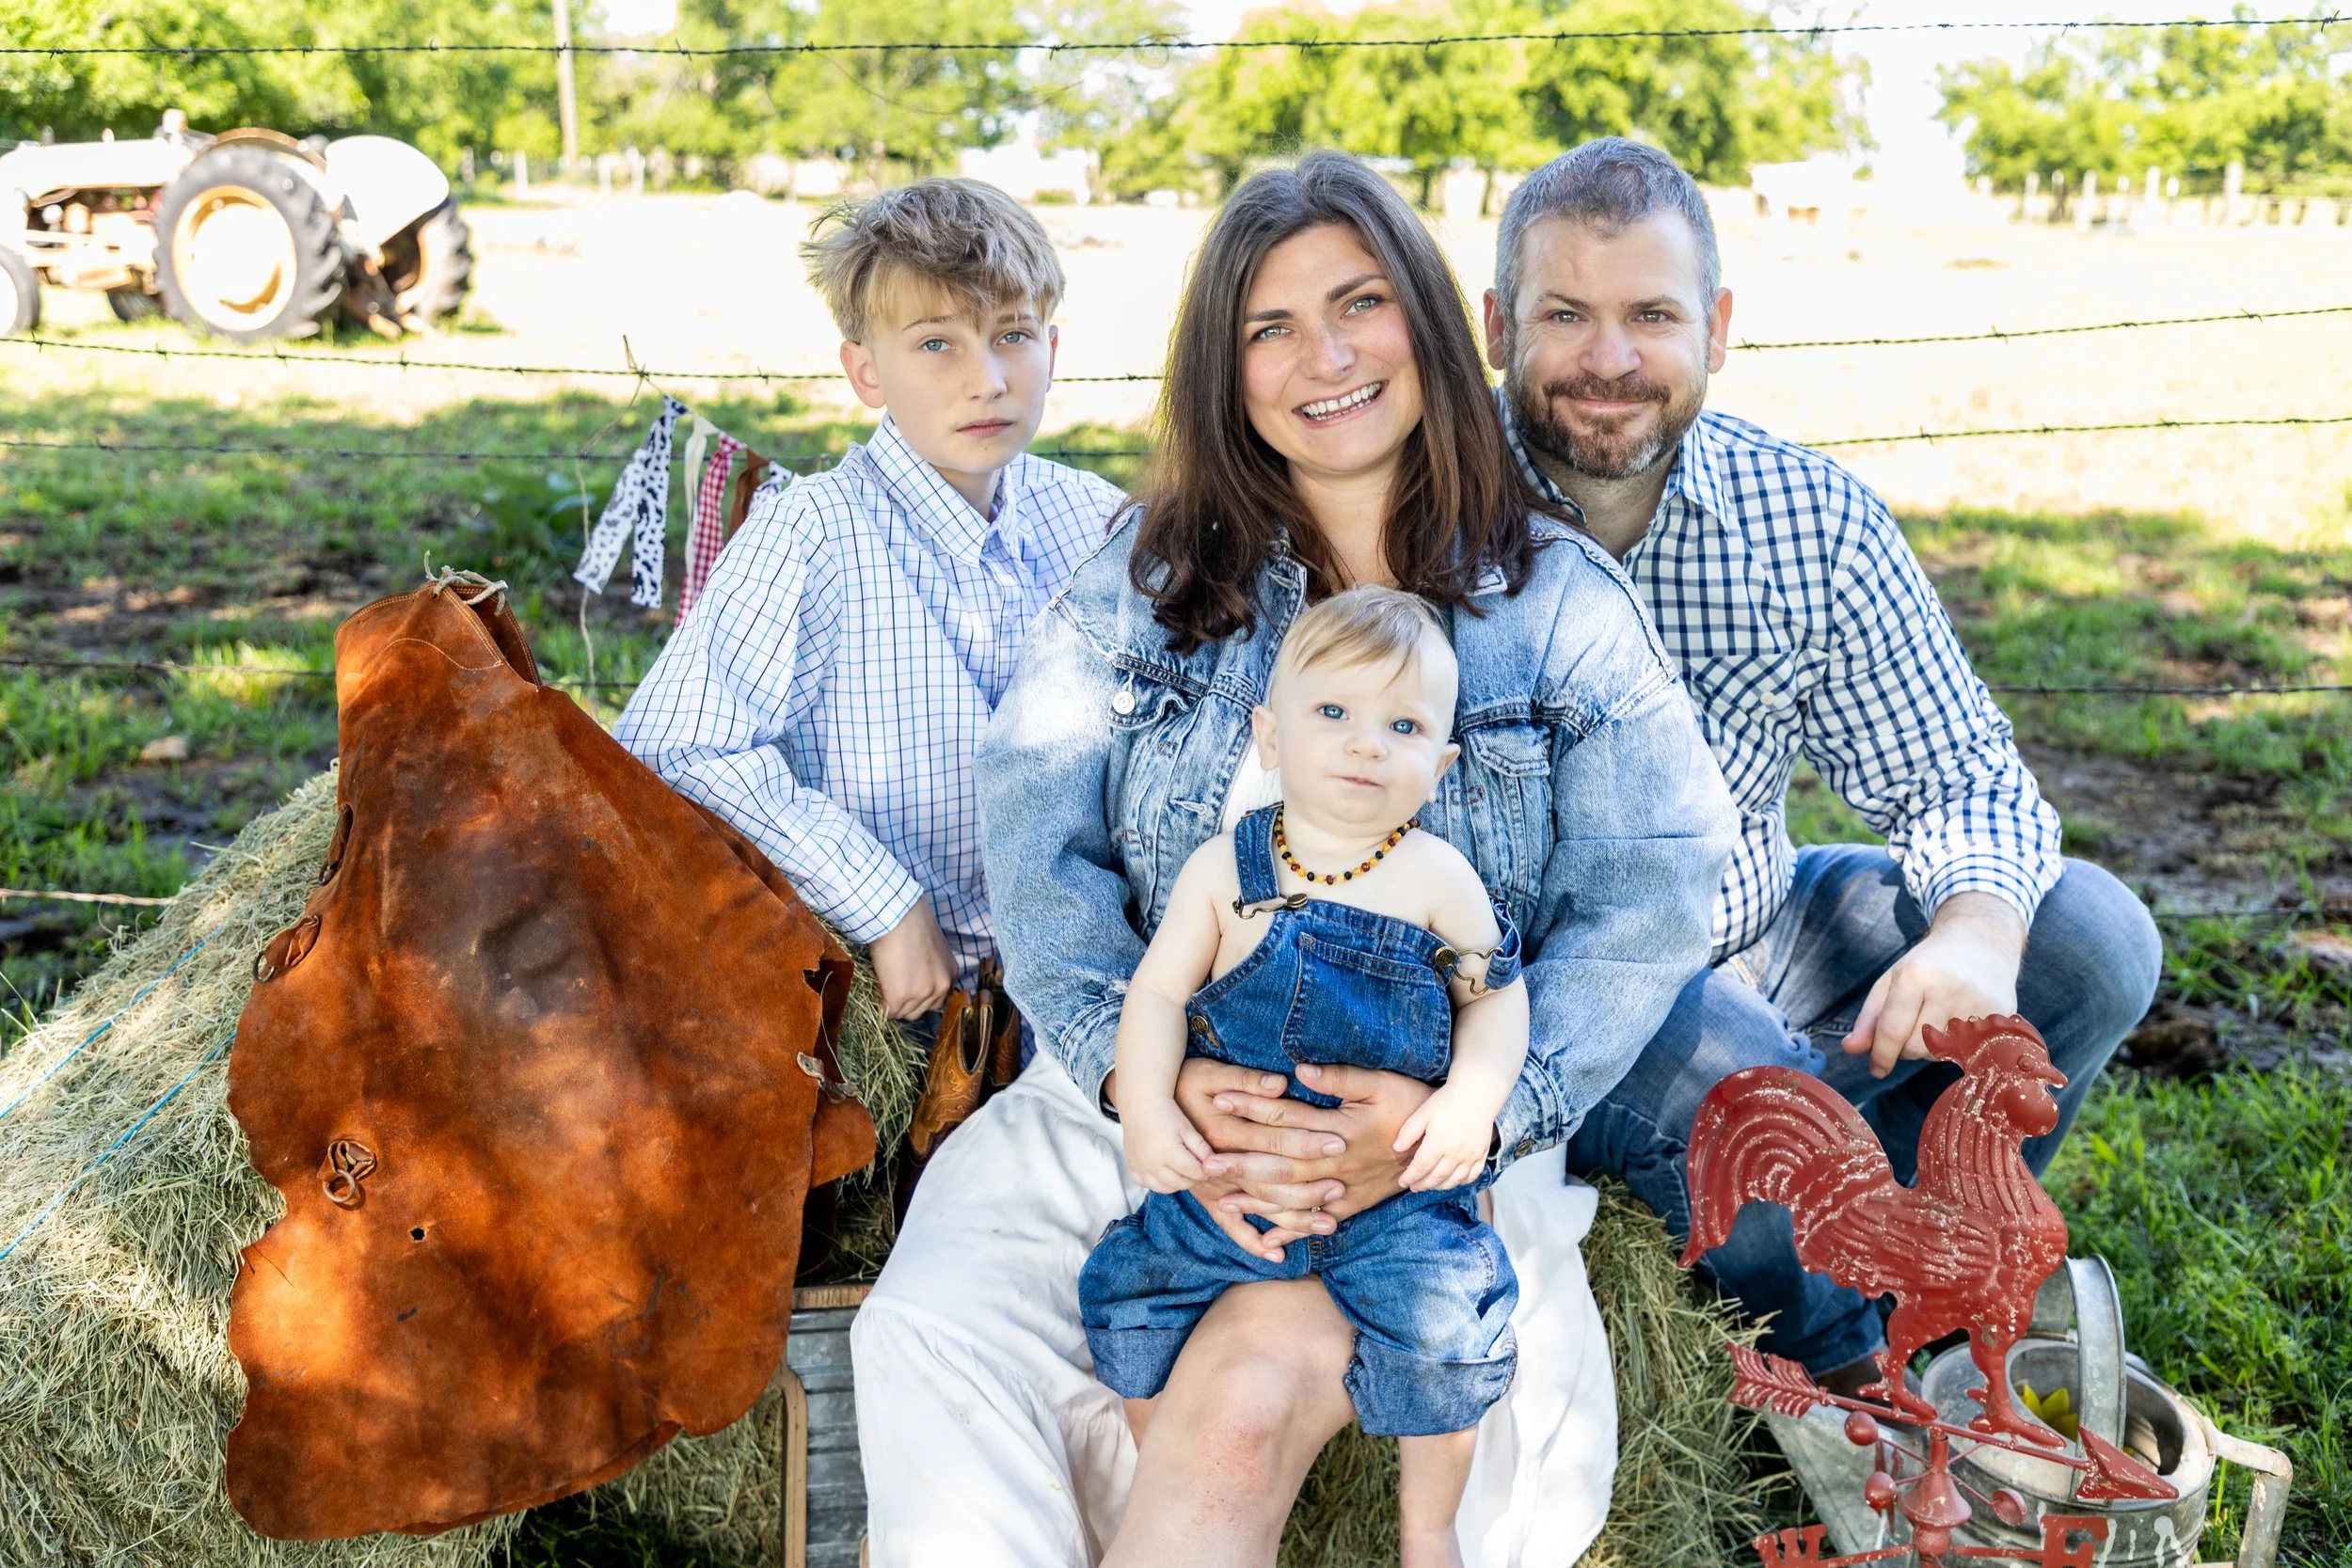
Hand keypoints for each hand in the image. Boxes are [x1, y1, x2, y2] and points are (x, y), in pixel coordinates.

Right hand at [870, 898, 954, 1020]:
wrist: (896, 916)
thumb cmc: (910, 920)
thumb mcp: (931, 945)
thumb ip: (929, 964)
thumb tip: (913, 972)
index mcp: (950, 973)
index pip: (935, 1000)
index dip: (917, 995)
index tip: (904, 985)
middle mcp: (941, 987)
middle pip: (921, 1011)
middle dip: (906, 1003)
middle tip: (891, 987)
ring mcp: (922, 994)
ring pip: (904, 1014)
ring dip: (892, 1005)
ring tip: (883, 986)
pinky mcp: (900, 997)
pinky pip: (887, 1012)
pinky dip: (879, 1005)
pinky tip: (875, 989)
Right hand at [1122, 1097, 1213, 1193]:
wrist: (1141, 1107)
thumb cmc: (1167, 1114)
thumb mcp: (1188, 1129)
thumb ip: (1202, 1149)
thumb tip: (1214, 1167)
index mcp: (1168, 1152)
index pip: (1194, 1173)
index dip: (1206, 1172)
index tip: (1210, 1167)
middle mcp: (1152, 1164)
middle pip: (1181, 1183)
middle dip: (1194, 1178)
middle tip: (1198, 1168)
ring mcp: (1141, 1169)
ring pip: (1167, 1188)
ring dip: (1179, 1182)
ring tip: (1183, 1168)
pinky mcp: (1134, 1171)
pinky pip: (1151, 1186)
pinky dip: (1161, 1183)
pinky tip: (1166, 1170)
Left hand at [1179, 1060, 1433, 1251]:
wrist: (1443, 1144)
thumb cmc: (1410, 1104)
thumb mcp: (1380, 1083)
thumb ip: (1339, 1079)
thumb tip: (1299, 1071)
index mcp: (1341, 1131)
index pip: (1287, 1118)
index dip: (1252, 1108)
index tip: (1219, 1101)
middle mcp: (1338, 1165)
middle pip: (1281, 1165)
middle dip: (1242, 1164)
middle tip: (1205, 1163)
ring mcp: (1345, 1190)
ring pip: (1295, 1199)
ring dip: (1257, 1202)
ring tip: (1222, 1202)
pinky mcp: (1352, 1206)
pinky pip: (1318, 1223)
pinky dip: (1293, 1232)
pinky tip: (1267, 1239)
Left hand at [1393, 1082, 1494, 1192]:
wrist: (1476, 1094)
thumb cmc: (1447, 1101)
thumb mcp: (1423, 1113)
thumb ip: (1408, 1132)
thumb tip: (1396, 1149)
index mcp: (1437, 1143)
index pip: (1420, 1168)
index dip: (1410, 1177)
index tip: (1402, 1182)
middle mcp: (1455, 1154)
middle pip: (1436, 1178)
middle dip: (1422, 1185)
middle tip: (1414, 1187)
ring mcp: (1470, 1156)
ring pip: (1453, 1181)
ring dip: (1440, 1187)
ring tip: (1430, 1185)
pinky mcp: (1482, 1154)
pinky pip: (1472, 1176)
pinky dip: (1461, 1182)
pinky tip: (1453, 1180)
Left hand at [1841, 893, 2026, 1076]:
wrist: (1982, 941)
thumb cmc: (1930, 963)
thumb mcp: (1892, 980)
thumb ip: (1870, 1017)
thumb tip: (1850, 1049)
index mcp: (1917, 976)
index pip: (1893, 1032)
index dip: (1880, 1056)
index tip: (1875, 1069)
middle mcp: (1950, 989)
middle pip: (1916, 1048)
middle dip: (1906, 1047)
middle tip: (1913, 1024)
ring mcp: (1979, 1004)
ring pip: (1941, 1053)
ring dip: (1931, 1045)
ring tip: (1938, 1015)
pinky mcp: (2001, 1016)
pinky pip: (1969, 1049)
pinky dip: (1957, 1044)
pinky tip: (1959, 1020)